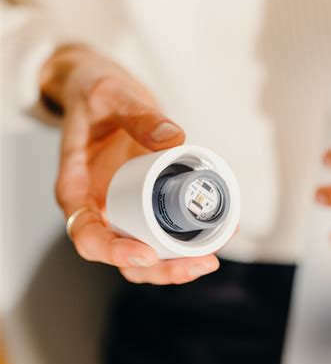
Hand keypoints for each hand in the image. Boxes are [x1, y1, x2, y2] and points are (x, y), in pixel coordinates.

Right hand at [41, 45, 219, 283]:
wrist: (104, 96)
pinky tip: (222, 231)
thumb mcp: (111, 94)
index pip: (86, 235)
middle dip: (161, 270)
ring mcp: (121, 210)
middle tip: (200, 263)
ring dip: (178, 263)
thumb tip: (174, 138)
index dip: (114, 252)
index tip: (147, 254)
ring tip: (212, 257)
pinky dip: (190, 237)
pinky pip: (164, 230)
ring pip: (146, 253)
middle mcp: (97, 208)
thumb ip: (139, 114)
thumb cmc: (96, 95)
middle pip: (122, 258)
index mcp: (76, 190)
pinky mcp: (144, 204)